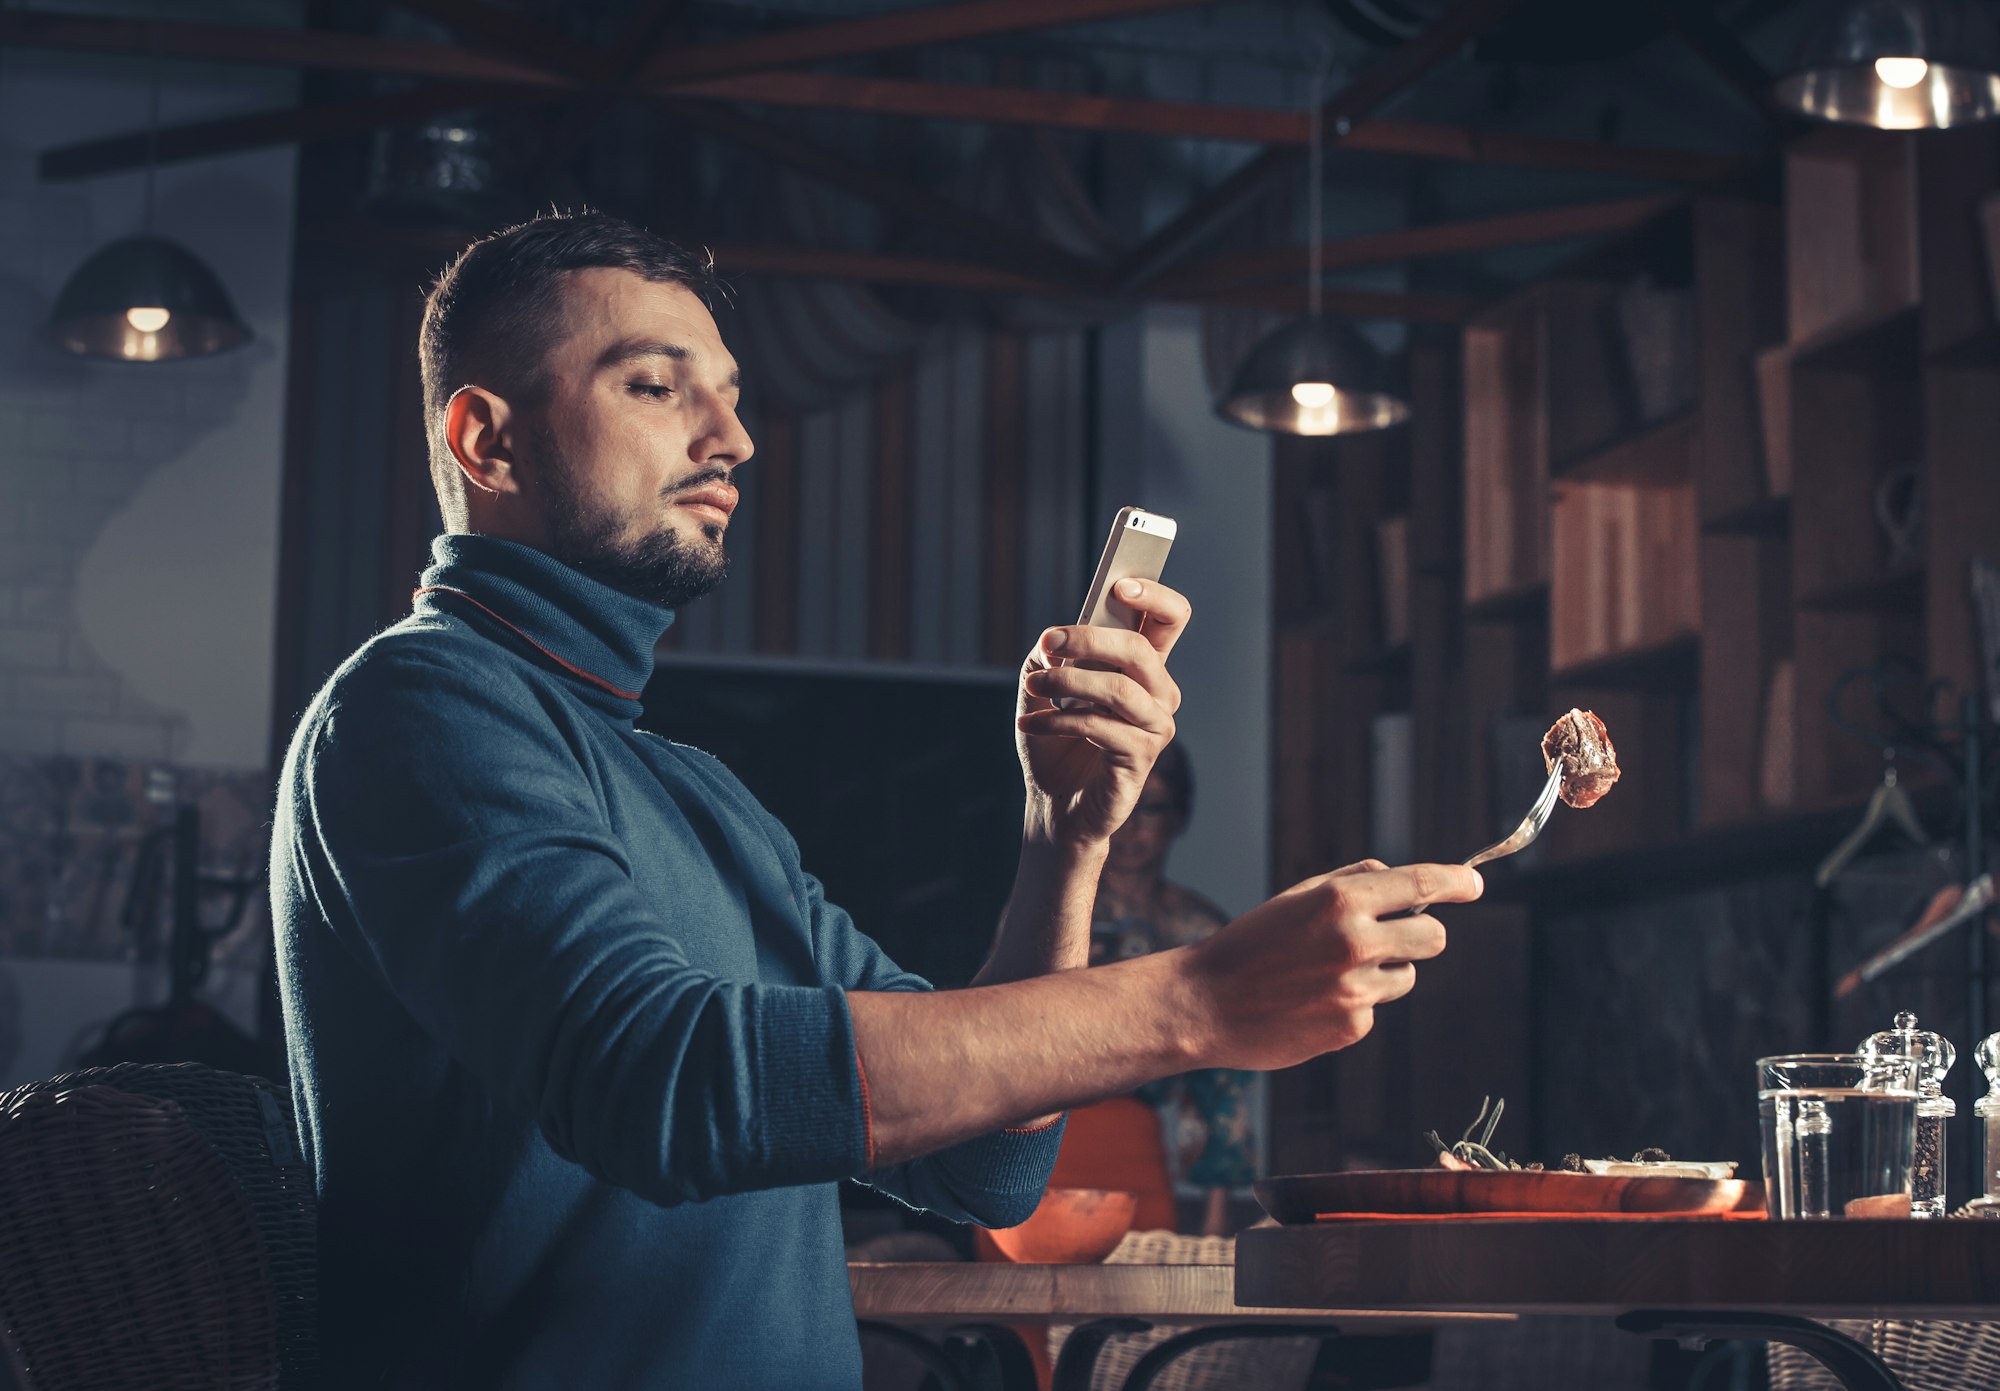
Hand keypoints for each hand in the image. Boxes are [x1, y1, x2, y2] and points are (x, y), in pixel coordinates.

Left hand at [1014, 579, 1190, 849]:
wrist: (1053, 804)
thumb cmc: (1055, 742)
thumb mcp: (1043, 686)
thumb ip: (1052, 655)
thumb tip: (1055, 642)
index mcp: (1144, 667)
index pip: (1170, 619)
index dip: (1154, 596)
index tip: (1120, 585)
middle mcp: (1159, 694)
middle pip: (1141, 650)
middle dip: (1089, 640)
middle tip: (1048, 641)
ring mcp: (1155, 728)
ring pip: (1119, 689)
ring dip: (1067, 683)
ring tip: (1033, 686)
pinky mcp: (1140, 759)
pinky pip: (1100, 728)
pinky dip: (1058, 721)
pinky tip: (1031, 724)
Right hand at [1178, 859, 1483, 1069]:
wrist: (1206, 1003)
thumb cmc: (1250, 944)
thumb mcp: (1296, 898)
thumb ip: (1350, 884)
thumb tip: (1398, 881)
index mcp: (1340, 900)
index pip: (1419, 884)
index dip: (1455, 882)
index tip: (1474, 884)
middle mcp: (1355, 941)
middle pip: (1433, 937)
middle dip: (1421, 935)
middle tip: (1393, 938)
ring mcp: (1356, 988)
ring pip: (1406, 976)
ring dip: (1383, 972)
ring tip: (1329, 974)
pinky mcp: (1352, 1025)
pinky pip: (1376, 1007)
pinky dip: (1355, 1003)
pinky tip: (1314, 1002)